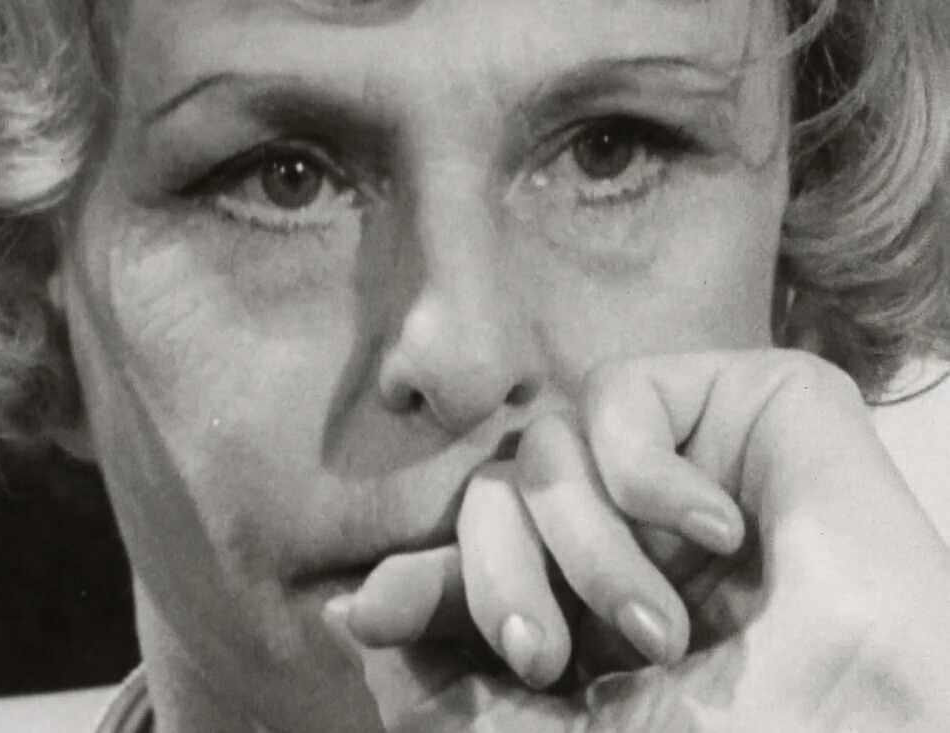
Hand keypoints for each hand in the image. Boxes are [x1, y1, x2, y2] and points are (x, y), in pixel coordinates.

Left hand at [323, 350, 949, 730]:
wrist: (873, 728)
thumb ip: (449, 683)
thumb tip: (354, 613)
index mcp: (594, 599)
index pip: (475, 555)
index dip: (422, 576)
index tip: (369, 613)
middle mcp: (629, 527)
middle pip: (489, 494)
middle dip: (494, 575)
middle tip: (540, 655)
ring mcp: (682, 467)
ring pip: (539, 446)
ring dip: (584, 551)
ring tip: (659, 632)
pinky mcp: (740, 403)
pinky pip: (619, 394)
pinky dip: (643, 476)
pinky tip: (717, 537)